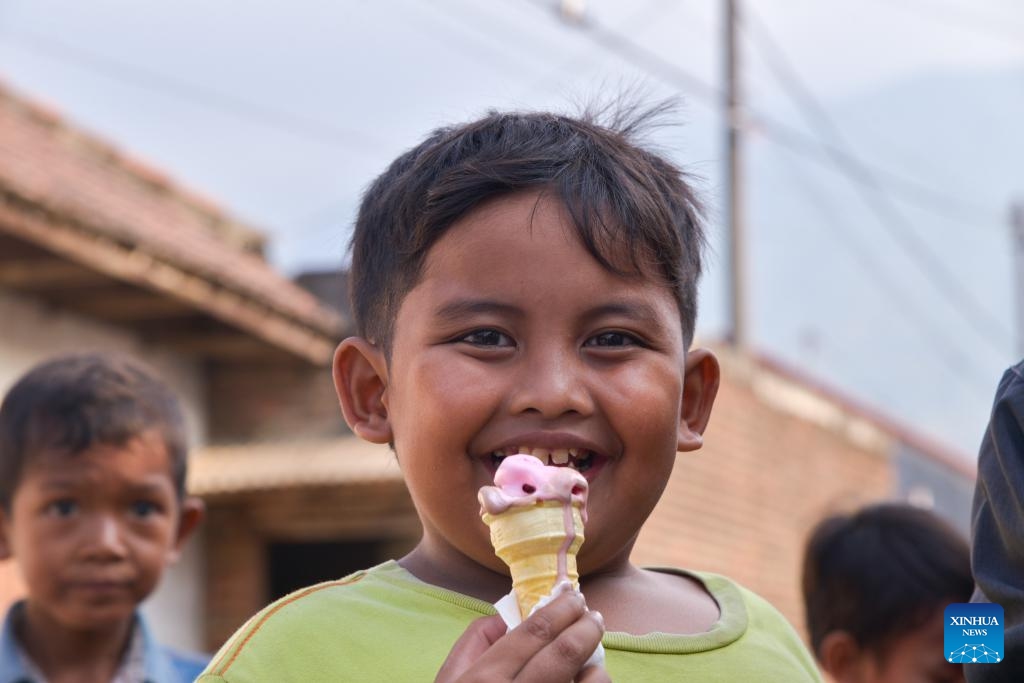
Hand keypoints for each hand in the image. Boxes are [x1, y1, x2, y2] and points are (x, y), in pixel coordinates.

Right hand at [436, 590, 608, 681]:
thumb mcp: (449, 682)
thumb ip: (474, 644)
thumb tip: (509, 617)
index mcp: (484, 681)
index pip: (534, 632)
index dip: (559, 608)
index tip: (573, 596)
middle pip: (564, 653)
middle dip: (586, 626)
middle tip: (594, 615)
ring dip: (596, 665)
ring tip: (592, 658)